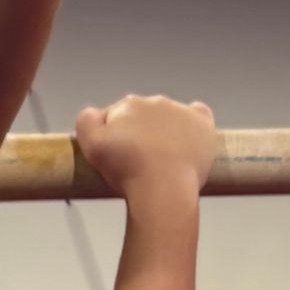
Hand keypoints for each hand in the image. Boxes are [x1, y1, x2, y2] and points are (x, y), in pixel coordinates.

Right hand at [74, 94, 217, 201]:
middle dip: (137, 133)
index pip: (114, 117)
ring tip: (160, 158)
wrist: (164, 188)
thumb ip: (86, 121)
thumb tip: (93, 114)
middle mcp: (155, 101)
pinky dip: (191, 122)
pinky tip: (186, 136)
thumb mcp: (90, 146)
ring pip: (168, 116)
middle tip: (136, 161)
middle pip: (141, 116)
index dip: (111, 137)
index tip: (114, 156)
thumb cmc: (127, 171)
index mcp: (128, 104)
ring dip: (162, 130)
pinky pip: (197, 114)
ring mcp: (182, 111)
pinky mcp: (203, 123)